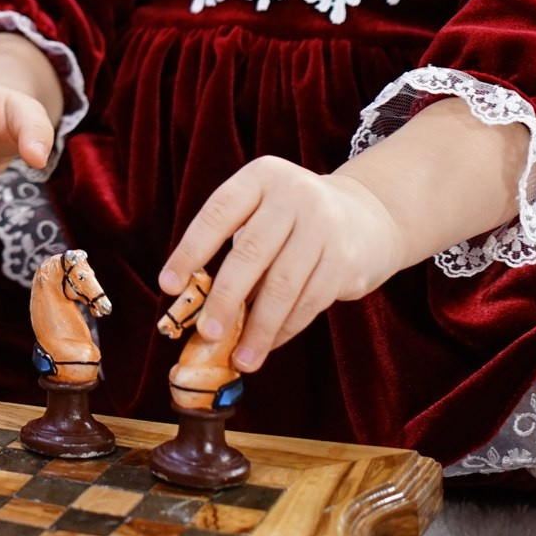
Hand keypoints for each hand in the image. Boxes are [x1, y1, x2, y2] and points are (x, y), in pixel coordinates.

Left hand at [157, 157, 403, 373]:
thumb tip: (199, 305)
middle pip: (250, 252)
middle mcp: (293, 195)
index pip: (217, 214)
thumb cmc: (293, 220)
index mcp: (260, 177)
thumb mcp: (262, 212)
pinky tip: (268, 345)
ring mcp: (323, 226)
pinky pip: (310, 301)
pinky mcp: (346, 259)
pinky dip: (285, 329)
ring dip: (258, 328)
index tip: (168, 286)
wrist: (367, 215)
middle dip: (224, 299)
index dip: (190, 251)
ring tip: (240, 358)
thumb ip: (233, 245)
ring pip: (282, 285)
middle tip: (206, 334)